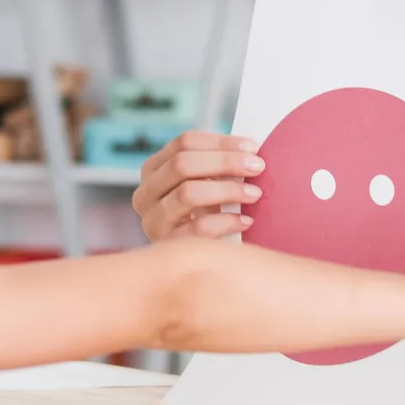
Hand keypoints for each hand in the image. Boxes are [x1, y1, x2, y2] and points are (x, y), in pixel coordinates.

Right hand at [132, 131, 265, 241]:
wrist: (195, 261)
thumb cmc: (206, 213)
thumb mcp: (206, 184)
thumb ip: (219, 165)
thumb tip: (252, 149)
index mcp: (153, 169)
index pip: (184, 142)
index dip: (221, 142)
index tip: (253, 148)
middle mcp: (145, 193)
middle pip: (182, 164)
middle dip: (225, 162)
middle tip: (258, 167)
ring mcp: (152, 221)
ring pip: (188, 193)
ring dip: (227, 190)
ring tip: (255, 194)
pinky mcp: (167, 246)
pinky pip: (198, 229)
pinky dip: (226, 221)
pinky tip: (246, 221)